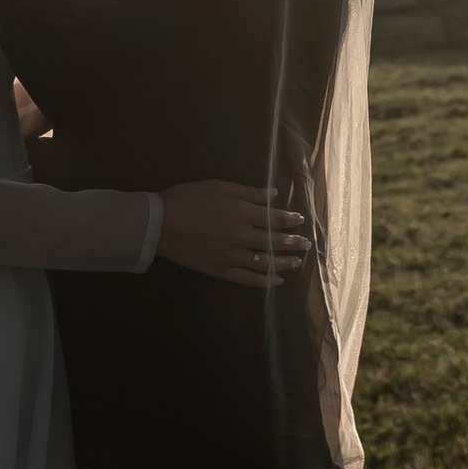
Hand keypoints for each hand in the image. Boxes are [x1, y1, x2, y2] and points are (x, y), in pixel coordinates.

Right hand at [158, 181, 310, 287]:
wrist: (160, 224)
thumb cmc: (188, 198)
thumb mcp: (219, 187)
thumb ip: (248, 192)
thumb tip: (273, 195)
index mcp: (243, 212)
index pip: (274, 218)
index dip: (290, 219)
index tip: (300, 221)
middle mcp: (242, 236)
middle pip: (274, 241)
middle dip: (294, 242)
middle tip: (306, 244)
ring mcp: (233, 256)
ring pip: (266, 262)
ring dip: (285, 263)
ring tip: (297, 262)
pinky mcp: (221, 271)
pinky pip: (248, 280)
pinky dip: (265, 281)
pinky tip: (276, 281)